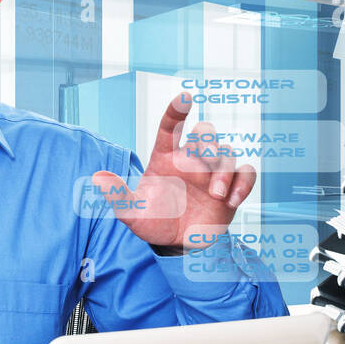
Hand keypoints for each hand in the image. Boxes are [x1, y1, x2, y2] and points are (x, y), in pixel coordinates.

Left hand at [90, 91, 256, 250]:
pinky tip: (231, 200)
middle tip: (203, 160)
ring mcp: (213, 174)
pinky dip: (244, 183)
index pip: (171, 127)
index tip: (184, 97)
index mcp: (166, 158)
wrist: (176, 245)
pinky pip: (247, 174)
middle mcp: (191, 161)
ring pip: (228, 153)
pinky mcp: (231, 188)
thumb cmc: (154, 222)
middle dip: (207, 140)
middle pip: (206, 133)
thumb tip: (97, 178)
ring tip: (215, 194)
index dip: (176, 111)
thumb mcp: (131, 213)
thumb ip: (117, 195)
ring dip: (224, 170)